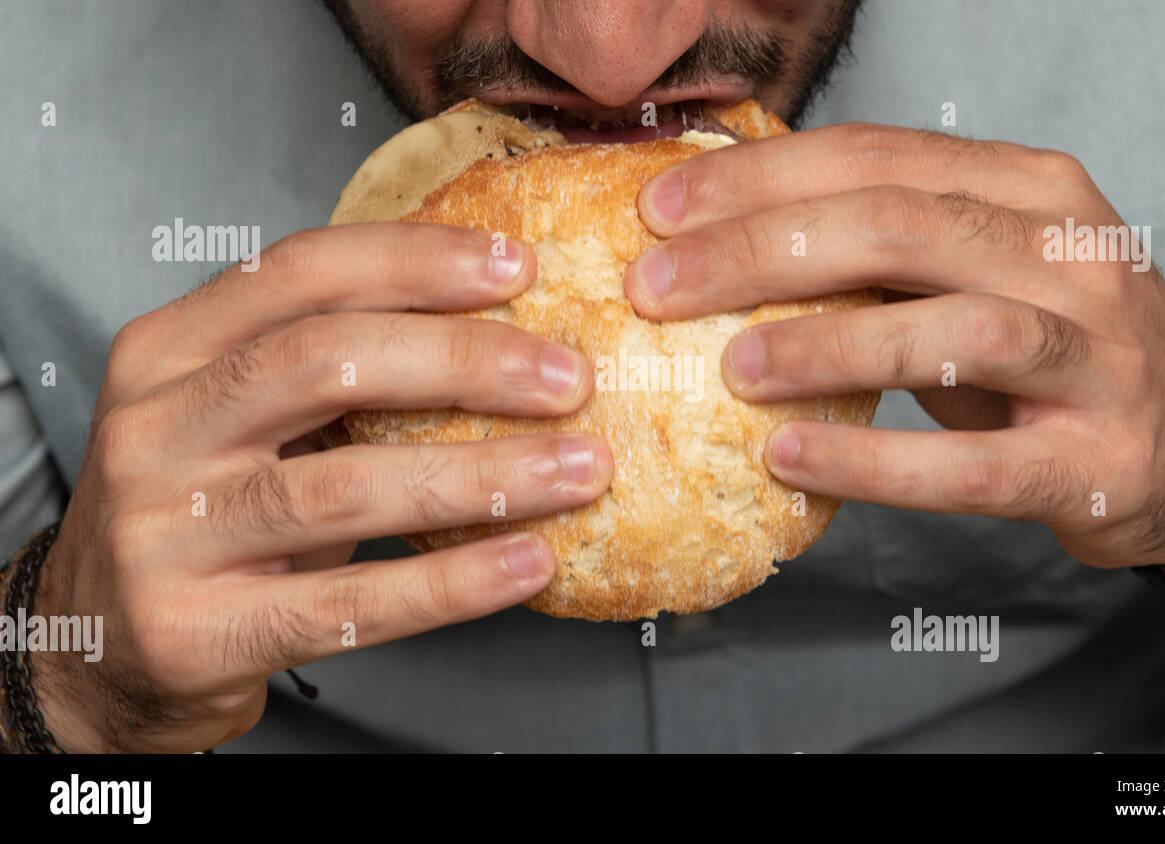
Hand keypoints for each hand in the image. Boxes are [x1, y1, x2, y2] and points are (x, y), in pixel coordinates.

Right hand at [33, 223, 611, 751]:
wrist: (101, 641)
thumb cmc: (206, 507)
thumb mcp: (241, 415)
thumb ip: (330, 366)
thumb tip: (499, 324)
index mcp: (168, 350)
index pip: (299, 273)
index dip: (416, 262)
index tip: (519, 268)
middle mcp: (156, 429)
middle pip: (327, 362)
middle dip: (466, 361)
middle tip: (569, 379)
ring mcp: (165, 533)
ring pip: (348, 486)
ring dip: (485, 475)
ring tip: (580, 470)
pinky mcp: (197, 631)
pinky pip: (348, 604)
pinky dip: (452, 583)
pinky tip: (528, 562)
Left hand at [625, 122, 1164, 568]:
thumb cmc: (1058, 346)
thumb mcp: (983, 266)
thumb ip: (885, 244)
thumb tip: (725, 234)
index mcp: (1031, 191)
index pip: (879, 157)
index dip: (760, 179)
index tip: (660, 213)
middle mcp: (1070, 257)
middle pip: (901, 226)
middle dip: (763, 249)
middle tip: (658, 286)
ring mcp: (1095, 360)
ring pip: (950, 329)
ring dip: (826, 342)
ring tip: (730, 366)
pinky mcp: (1095, 461)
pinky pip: (972, 465)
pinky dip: (873, 461)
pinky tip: (791, 457)